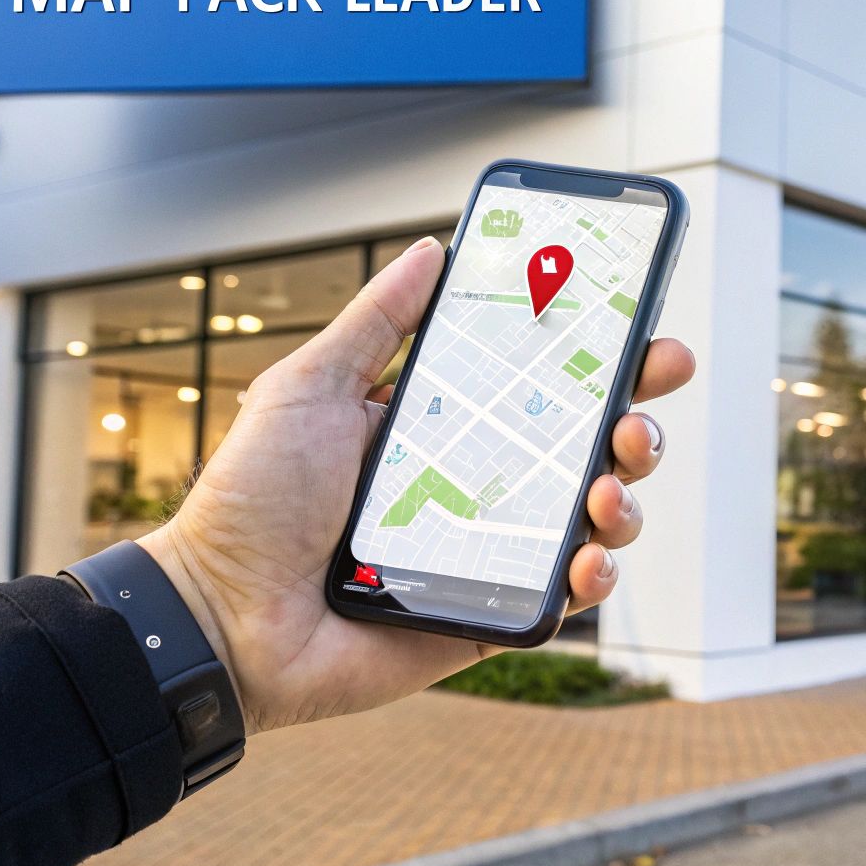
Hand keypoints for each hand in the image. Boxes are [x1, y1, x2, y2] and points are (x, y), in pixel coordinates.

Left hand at [136, 236, 694, 733]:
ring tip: (609, 491)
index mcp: (443, 428)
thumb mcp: (309, 387)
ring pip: (593, 521)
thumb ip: (378, 321)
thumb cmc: (251, 502)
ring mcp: (489, 554)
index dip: (605, 364)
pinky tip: (588, 558)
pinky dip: (594, 577)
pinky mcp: (490, 616)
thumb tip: (434, 249)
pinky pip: (565, 597)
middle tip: (637, 418)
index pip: (543, 388)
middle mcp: (478, 487)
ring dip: (625, 500)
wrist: (219, 617)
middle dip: (636, 428)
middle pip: (588, 451)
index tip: (646, 337)